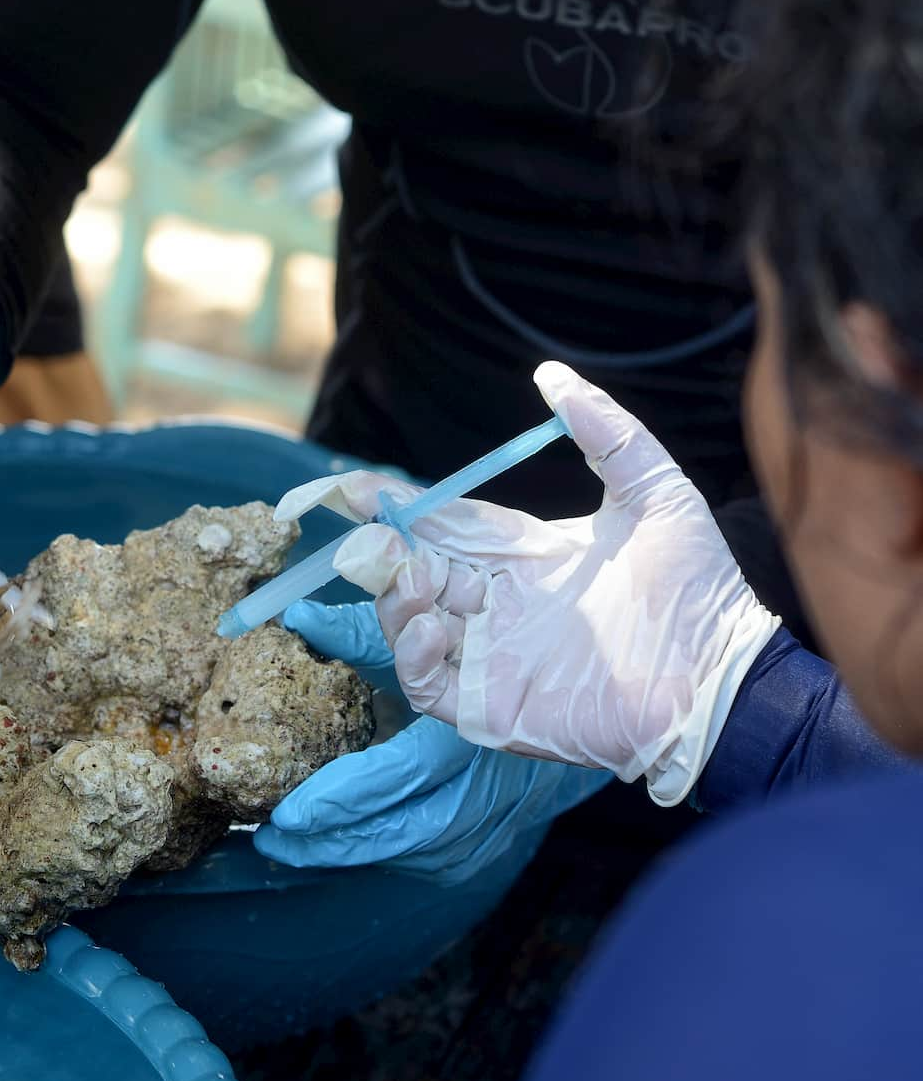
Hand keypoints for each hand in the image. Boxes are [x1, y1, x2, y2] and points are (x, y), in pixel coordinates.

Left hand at [253, 604, 606, 881]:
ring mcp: (485, 827)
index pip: (396, 776)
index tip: (287, 812)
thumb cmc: (497, 657)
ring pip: (402, 851)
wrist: (580, 705)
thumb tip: (298, 613)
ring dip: (342, 851)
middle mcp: (479, 789)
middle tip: (269, 837)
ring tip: (287, 847)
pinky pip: (420, 857)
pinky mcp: (483, 847)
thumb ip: (365, 631)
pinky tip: (336, 848)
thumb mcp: (436, 636)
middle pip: (390, 830)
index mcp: (468, 733)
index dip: (341, 798)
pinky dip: (376, 851)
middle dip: (324, 841)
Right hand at [316, 364, 780, 804]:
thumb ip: (605, 430)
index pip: (446, 526)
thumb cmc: (698, 589)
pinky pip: (428, 683)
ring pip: (411, 625)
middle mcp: (501, 605)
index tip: (357, 488)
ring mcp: (493, 658)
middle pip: (416, 571)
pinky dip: (414, 653)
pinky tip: (434, 624)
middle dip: (382, 551)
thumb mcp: (654, 490)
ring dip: (395, 598)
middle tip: (368, 535)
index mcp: (527, 557)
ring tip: (410, 575)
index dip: (400, 507)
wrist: (722, 677)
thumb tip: (550, 373)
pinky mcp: (493, 707)